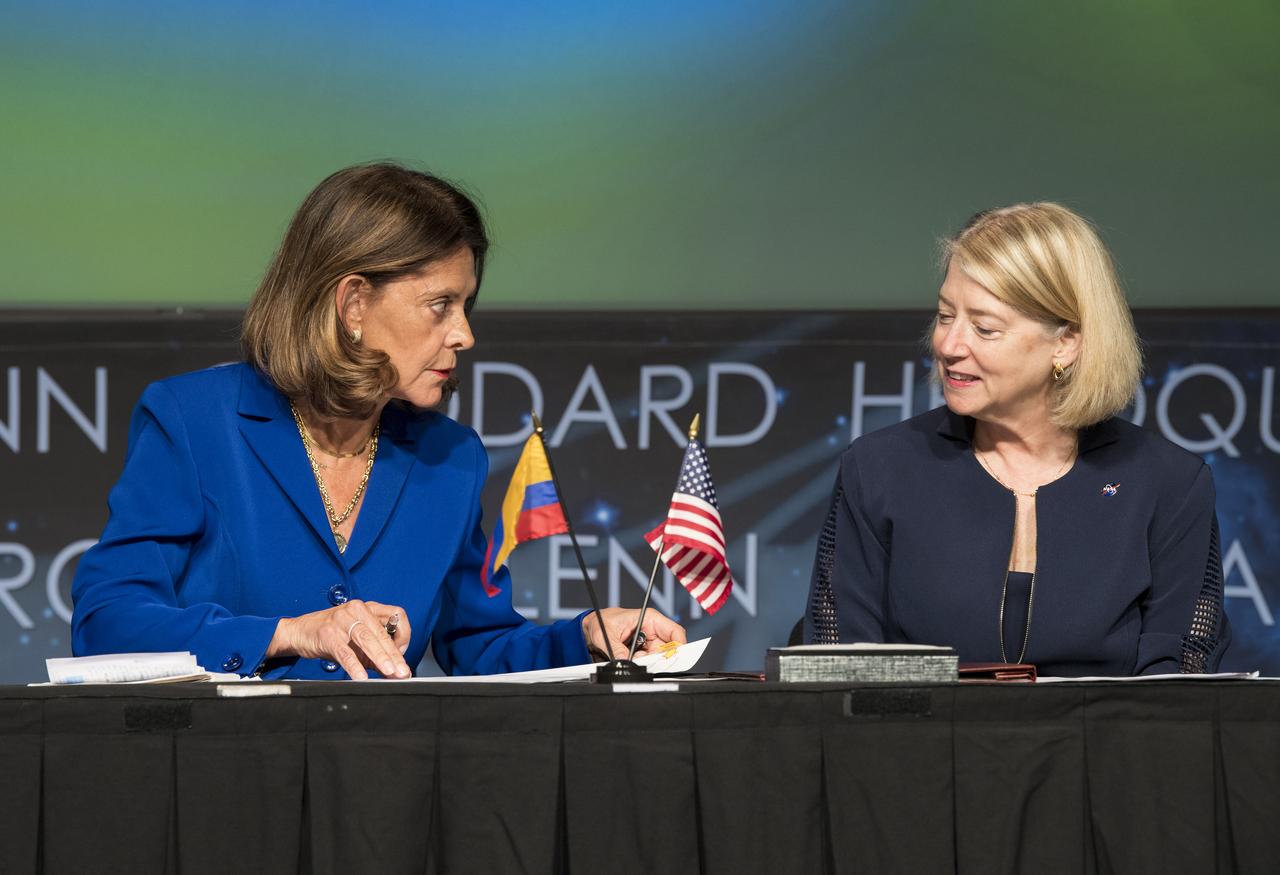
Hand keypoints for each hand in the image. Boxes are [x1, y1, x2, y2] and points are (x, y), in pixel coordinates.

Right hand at [268, 599, 412, 678]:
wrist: (299, 631)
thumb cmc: (332, 634)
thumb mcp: (357, 637)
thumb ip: (376, 649)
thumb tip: (395, 669)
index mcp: (368, 607)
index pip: (397, 615)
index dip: (404, 634)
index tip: (403, 652)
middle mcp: (357, 609)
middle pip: (382, 632)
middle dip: (395, 654)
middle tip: (402, 671)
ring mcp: (342, 620)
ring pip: (367, 640)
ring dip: (381, 658)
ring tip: (389, 672)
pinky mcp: (328, 634)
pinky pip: (345, 653)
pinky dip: (355, 666)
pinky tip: (362, 677)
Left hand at [584, 607, 686, 661]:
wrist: (593, 627)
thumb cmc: (601, 622)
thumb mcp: (605, 635)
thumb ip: (616, 649)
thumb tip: (626, 661)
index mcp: (650, 618)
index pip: (675, 631)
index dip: (679, 646)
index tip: (673, 658)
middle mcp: (653, 630)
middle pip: (667, 649)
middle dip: (656, 659)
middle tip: (640, 660)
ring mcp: (649, 641)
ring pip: (657, 658)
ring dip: (645, 662)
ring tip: (629, 656)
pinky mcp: (643, 651)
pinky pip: (647, 662)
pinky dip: (640, 664)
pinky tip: (629, 658)